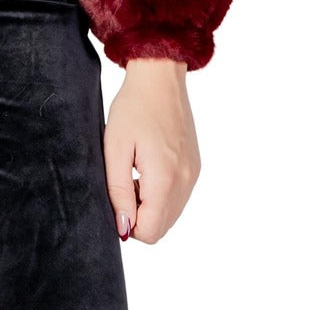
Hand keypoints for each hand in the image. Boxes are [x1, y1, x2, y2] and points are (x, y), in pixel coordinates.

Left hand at [102, 58, 200, 244]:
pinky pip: (178, 198)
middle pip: (161, 227)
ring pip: (170, 215)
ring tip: (133, 173)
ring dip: (149, 205)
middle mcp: (185, 182)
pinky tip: (146, 168)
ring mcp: (193, 175)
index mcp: (165, 178)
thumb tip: (124, 228)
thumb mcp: (115, 148)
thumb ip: (118, 191)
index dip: (127, 223)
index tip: (115, 197)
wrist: (160, 78)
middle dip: (138, 215)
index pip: (149, 232)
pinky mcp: (195, 168)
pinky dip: (160, 194)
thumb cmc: (133, 108)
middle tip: (123, 182)